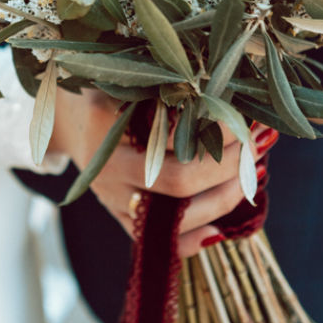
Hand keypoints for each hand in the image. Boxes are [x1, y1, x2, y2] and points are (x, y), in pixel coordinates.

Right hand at [50, 87, 264, 257]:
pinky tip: (223, 225)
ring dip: (224, 200)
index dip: (216, 131)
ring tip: (253, 176)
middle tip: (256, 145)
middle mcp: (108, 170)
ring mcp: (113, 200)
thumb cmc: (104, 91)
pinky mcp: (120, 219)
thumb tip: (223, 91)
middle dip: (228, 167)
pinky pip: (162, 243)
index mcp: (107, 128)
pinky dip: (196, 238)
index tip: (245, 115)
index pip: (172, 137)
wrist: (66, 122)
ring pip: (175, 220)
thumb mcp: (124, 79)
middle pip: (179, 183)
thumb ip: (161, 86)